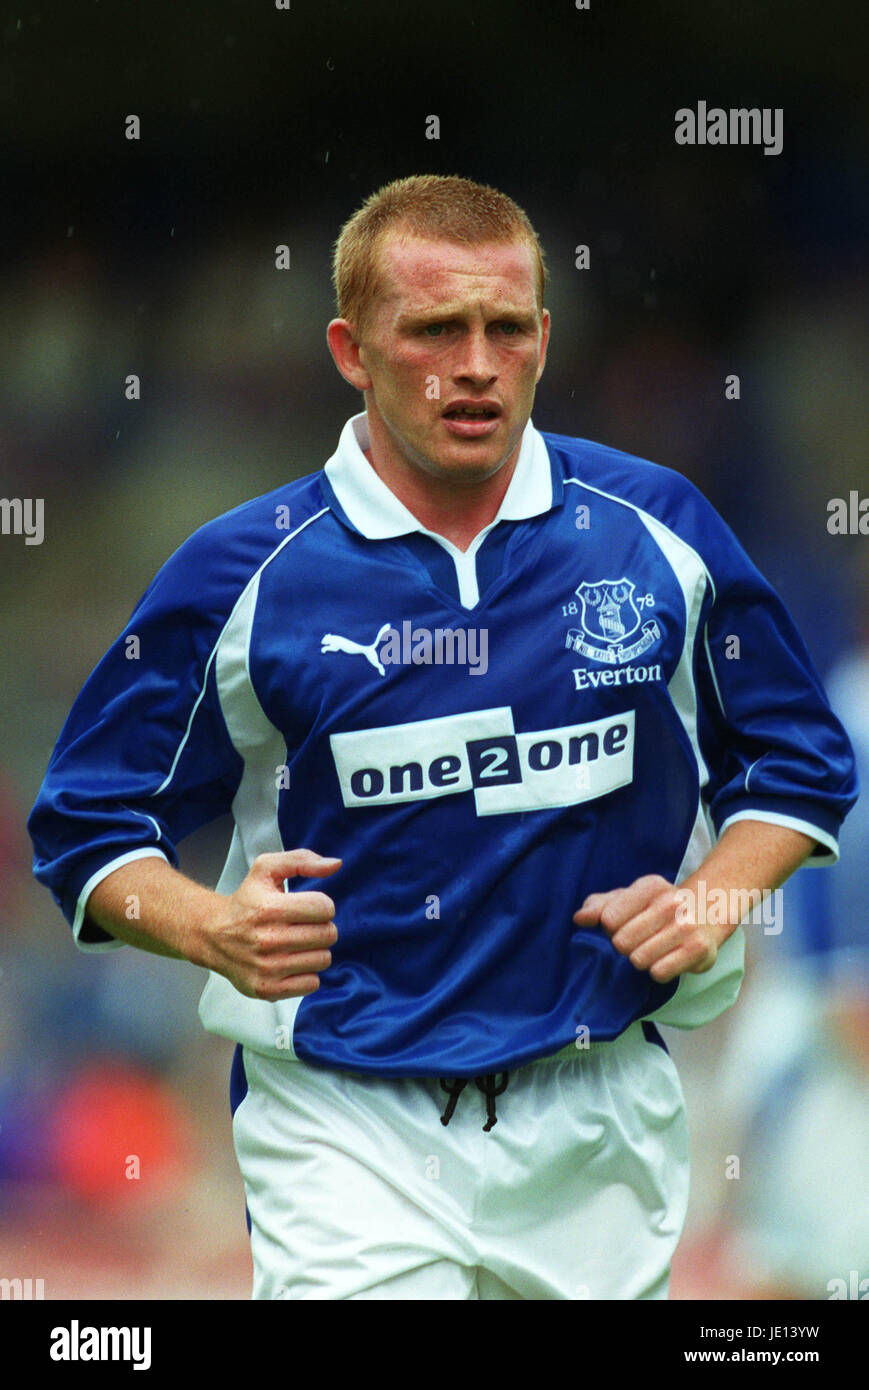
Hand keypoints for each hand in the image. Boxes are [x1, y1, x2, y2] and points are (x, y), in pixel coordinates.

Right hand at [198, 849, 340, 1001]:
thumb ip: (302, 860)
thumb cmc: (246, 901)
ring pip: (323, 959)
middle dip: (320, 927)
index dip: (321, 905)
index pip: (325, 907)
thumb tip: (336, 865)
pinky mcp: (267, 989)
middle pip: (328, 934)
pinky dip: (306, 973)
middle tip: (302, 926)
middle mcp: (268, 939)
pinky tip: (290, 962)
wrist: (213, 936)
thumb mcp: (266, 869)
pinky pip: (312, 984)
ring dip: (314, 950)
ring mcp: (267, 968)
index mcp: (270, 908)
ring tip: (295, 944)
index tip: (306, 907)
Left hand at [573, 874, 719, 983]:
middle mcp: (671, 902)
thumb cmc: (656, 908)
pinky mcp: (699, 950)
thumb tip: (580, 918)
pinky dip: (658, 971)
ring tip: (654, 948)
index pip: (608, 919)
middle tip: (640, 939)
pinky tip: (667, 959)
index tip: (624, 924)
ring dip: (641, 959)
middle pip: (621, 942)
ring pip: (639, 959)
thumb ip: (598, 906)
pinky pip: (659, 973)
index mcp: (650, 886)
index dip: (611, 928)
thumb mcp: (627, 899)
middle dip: (625, 945)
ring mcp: (687, 926)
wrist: (707, 913)